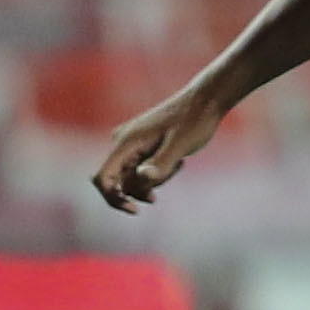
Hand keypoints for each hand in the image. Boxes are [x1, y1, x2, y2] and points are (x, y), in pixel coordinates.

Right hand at [92, 87, 228, 212]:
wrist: (205, 100)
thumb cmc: (195, 120)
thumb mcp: (181, 145)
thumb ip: (161, 163)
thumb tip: (142, 178)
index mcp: (126, 141)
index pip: (103, 178)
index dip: (113, 198)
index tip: (135, 209)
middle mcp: (123, 142)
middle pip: (119, 182)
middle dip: (143, 188)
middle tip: (171, 173)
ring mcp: (131, 144)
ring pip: (133, 178)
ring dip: (155, 180)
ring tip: (178, 163)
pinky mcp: (141, 146)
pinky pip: (142, 170)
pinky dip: (158, 173)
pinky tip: (178, 162)